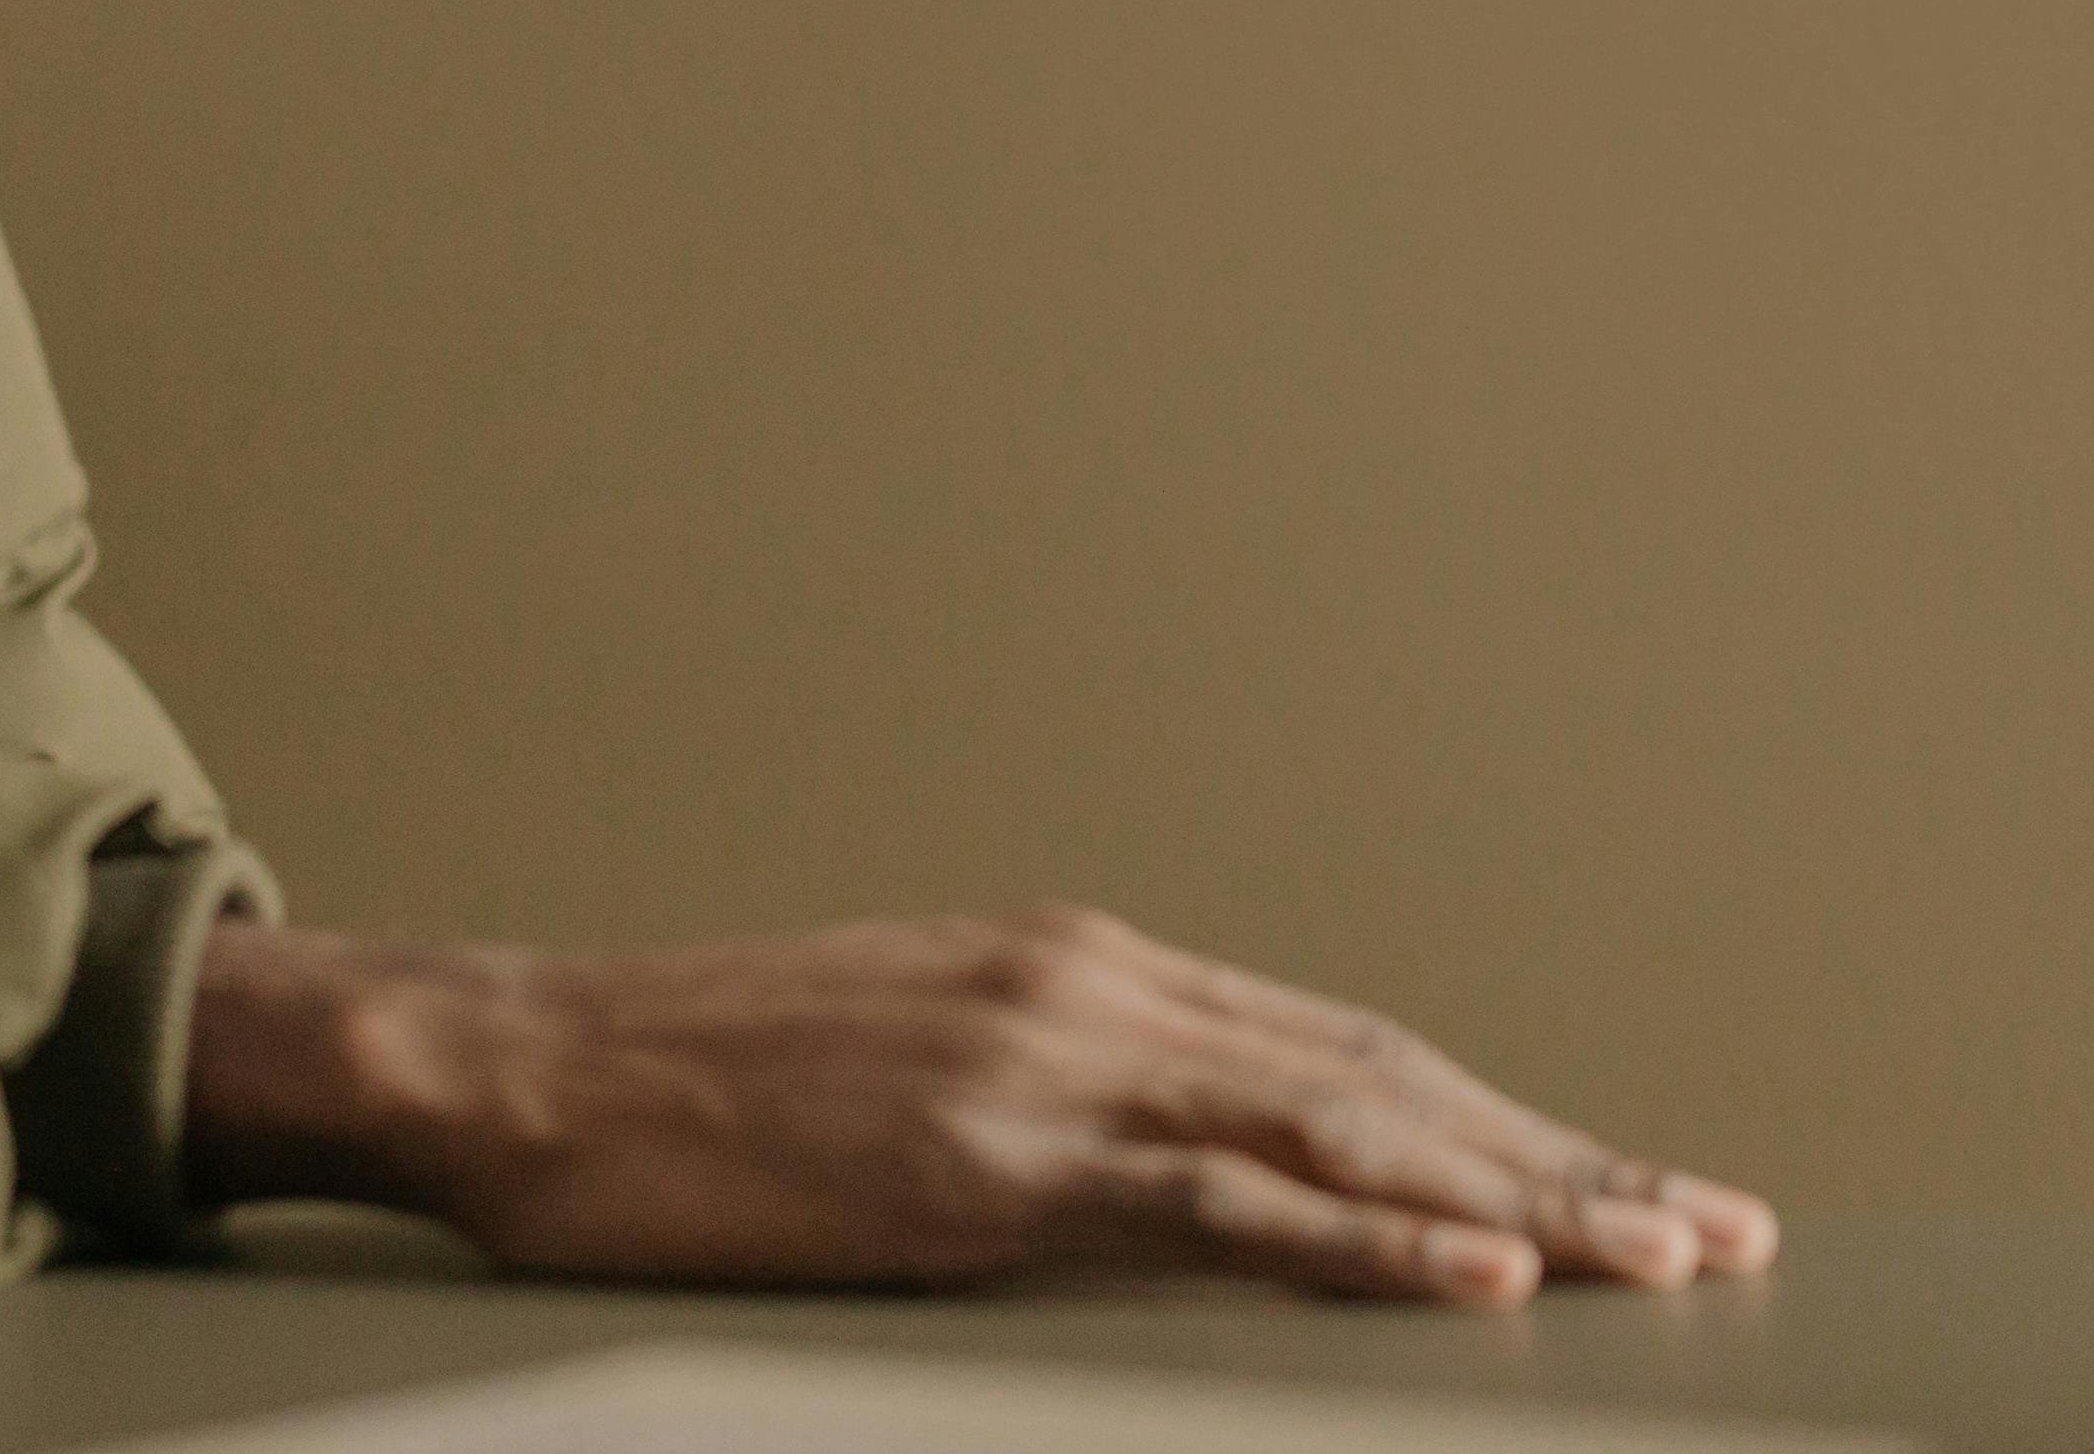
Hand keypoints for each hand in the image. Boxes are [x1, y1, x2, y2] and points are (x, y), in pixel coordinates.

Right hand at [180, 905, 1777, 1305]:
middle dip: (1563, 1155)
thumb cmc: (684, 1081)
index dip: (1496, 1119)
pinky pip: (1220, 1200)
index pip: (1337, 1049)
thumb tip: (1154, 1158)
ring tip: (1664, 1251)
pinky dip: (1372, 1238)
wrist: (520, 1060)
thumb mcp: (895, 1057)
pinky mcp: (986, 1156)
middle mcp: (1085, 986)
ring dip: (1524, 1196)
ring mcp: (1040, 1062)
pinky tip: (1483, 1272)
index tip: (1618, 1176)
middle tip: (1718, 1227)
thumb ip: (1040, 1087)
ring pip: (1341, 1130)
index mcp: (1069, 966)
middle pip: (1381, 1079)